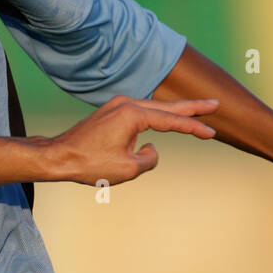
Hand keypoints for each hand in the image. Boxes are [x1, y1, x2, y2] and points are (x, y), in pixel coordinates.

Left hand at [49, 95, 218, 184]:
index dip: (194, 128)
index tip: (212, 133)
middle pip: (167, 106)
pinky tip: (168, 116)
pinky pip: (141, 112)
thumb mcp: (129, 169)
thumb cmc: (90, 164)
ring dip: (176, 110)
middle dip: (192, 107)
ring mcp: (116, 106)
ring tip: (199, 109)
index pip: (171, 121)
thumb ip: (150, 158)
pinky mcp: (110, 113)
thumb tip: (150, 147)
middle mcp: (125, 104)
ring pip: (155, 107)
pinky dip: (158, 114)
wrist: (57, 157)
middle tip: (215, 104)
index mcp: (132, 114)